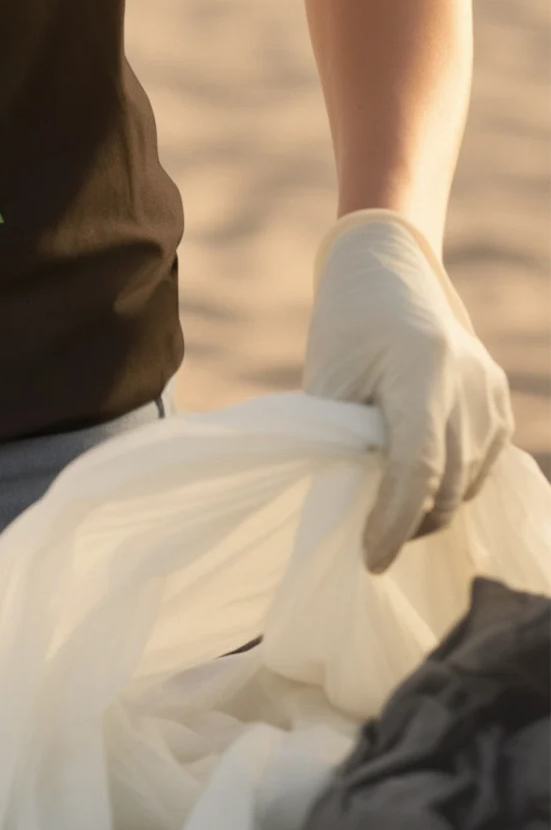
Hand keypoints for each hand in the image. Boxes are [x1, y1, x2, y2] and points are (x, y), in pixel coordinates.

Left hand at [303, 209, 513, 572]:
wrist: (388, 272)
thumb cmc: (345, 326)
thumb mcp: (330, 379)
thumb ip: (343, 441)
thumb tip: (353, 512)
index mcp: (421, 367)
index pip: (417, 464)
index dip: (394, 520)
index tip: (370, 558)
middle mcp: (468, 380)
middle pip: (447, 483)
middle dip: (409, 522)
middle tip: (371, 541)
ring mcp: (491, 390)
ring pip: (468, 482)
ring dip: (432, 507)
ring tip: (389, 510)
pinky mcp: (500, 401)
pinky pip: (482, 465)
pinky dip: (453, 484)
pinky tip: (421, 481)